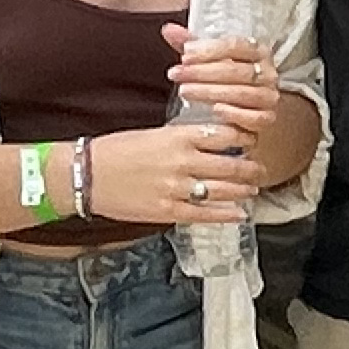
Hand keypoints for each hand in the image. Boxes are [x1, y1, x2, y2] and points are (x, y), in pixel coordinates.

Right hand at [87, 123, 263, 229]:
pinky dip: (227, 214)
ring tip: (252, 190)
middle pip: (233, 164)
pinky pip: (206, 214)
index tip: (251, 141)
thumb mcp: (155, 133)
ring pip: (225, 190)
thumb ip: (185, 137)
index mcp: (179, 136)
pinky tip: (240, 213)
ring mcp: (178, 188)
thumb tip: (213, 139)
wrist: (87, 175)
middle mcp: (183, 161)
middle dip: (252, 168)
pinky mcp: (169, 211)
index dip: (245, 139)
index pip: (227, 134)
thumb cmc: (117, 150)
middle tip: (260, 169)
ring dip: (244, 190)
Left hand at [163, 30, 278, 142]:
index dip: (209, 50)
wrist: (246, 107)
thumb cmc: (227, 79)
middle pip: (237, 70)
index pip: (236, 45)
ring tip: (185, 91)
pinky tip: (215, 110)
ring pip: (243, 93)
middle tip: (177, 74)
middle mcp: (268, 73)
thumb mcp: (209, 59)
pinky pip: (255, 117)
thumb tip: (168, 29)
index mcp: (258, 51)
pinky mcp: (267, 119)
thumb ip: (191, 45)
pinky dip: (236, 113)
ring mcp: (269, 97)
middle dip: (203, 72)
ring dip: (211, 92)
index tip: (184, 54)